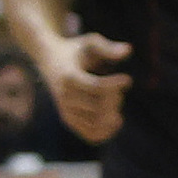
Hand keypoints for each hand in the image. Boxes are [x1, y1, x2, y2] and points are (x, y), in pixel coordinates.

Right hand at [47, 30, 131, 144]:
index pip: (97, 87)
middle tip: (119, 89)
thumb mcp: (89, 42)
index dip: (116, 85)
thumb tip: (129, 50)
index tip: (128, 79)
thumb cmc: (74, 50)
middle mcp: (64, 95)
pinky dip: (106, 132)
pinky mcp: (68, 119)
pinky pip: (90, 134)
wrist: (48, 59)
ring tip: (115, 101)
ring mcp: (65, 109)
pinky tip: (116, 121)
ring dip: (113, 113)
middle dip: (116, 98)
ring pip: (97, 122)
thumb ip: (108, 47)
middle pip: (99, 105)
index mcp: (68, 76)